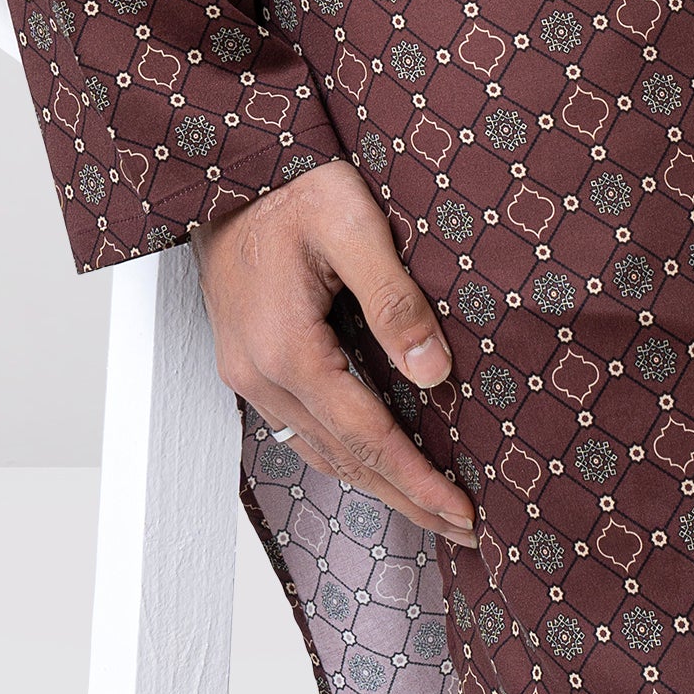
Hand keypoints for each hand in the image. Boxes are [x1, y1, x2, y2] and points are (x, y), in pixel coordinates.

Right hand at [193, 157, 476, 547]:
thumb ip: (394, 299)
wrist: (229, 165)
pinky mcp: (245, 360)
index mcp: (286, 347)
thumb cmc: (294, 184)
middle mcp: (258, 373)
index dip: (418, 478)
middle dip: (407, 498)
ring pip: (319, 450)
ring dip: (376, 484)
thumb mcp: (353, 223)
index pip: (367, 436)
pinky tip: (371, 462)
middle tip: (463, 529)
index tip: (464, 511)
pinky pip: (300, 427)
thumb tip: (435, 375)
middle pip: (344, 458)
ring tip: (429, 508)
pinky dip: (342, 455)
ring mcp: (245, 371)